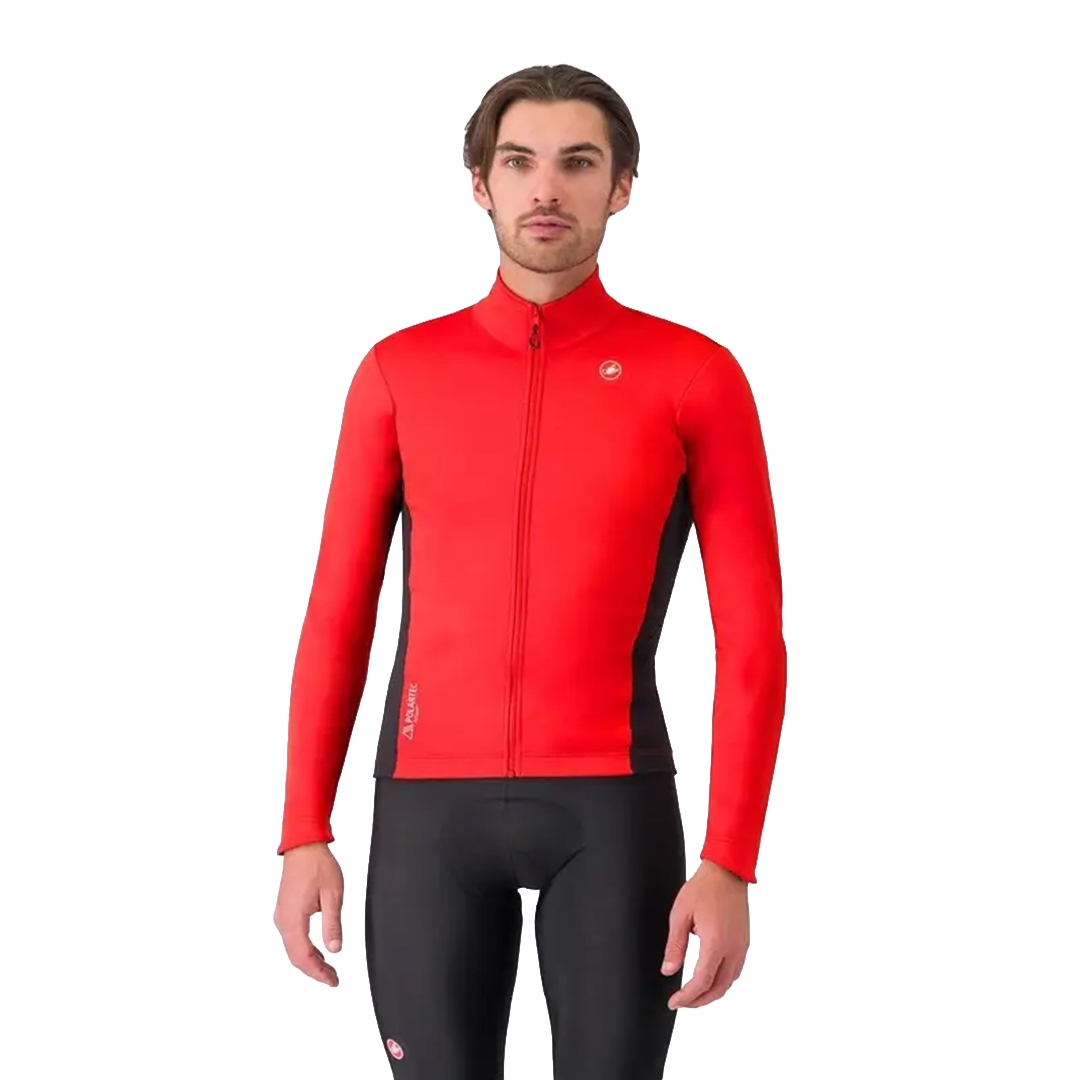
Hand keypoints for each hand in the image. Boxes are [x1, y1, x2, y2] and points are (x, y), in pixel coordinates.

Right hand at [273, 841, 343, 985]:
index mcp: (293, 919)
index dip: (318, 973)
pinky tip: (318, 951)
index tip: (333, 981)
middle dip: (314, 971)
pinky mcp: (284, 911)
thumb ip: (332, 924)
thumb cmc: (318, 865)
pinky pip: (292, 938)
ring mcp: (282, 916)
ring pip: (293, 949)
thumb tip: (335, 950)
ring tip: (328, 969)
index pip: (304, 957)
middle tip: (333, 979)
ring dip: (309, 961)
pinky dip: (304, 949)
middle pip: (296, 957)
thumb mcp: (333, 894)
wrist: (303, 845)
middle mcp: (283, 921)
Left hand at [661, 858, 748, 1008]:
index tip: (674, 1002)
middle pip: (718, 989)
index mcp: (716, 944)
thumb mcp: (680, 915)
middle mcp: (733, 949)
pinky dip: (722, 980)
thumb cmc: (704, 888)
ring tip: (694, 994)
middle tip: (682, 1002)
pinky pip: (736, 970)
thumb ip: (675, 946)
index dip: (687, 997)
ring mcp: (742, 946)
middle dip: (699, 1001)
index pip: (701, 983)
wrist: (727, 871)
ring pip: (729, 982)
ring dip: (712, 993)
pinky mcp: (745, 941)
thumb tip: (669, 970)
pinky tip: (711, 977)